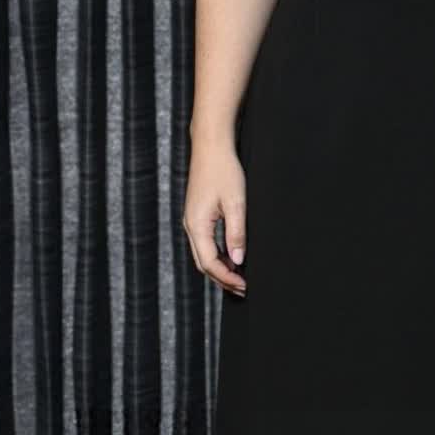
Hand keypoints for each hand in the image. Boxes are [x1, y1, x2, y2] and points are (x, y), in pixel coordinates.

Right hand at [183, 138, 247, 295]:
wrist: (210, 146)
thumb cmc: (223, 170)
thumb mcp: (236, 202)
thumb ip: (236, 233)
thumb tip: (238, 260)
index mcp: (197, 225)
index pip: (210, 263)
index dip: (227, 278)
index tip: (244, 285)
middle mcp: (190, 226)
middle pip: (203, 263)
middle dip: (222, 278)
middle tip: (243, 288)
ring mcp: (191, 220)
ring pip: (203, 254)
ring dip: (219, 268)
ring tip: (239, 277)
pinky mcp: (196, 215)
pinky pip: (204, 243)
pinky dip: (217, 255)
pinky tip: (231, 257)